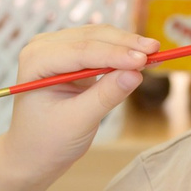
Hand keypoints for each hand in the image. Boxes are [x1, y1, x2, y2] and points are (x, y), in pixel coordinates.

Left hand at [0, 24, 156, 176]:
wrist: (32, 153)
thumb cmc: (47, 142)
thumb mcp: (78, 122)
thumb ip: (105, 96)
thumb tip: (135, 73)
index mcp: (36, 60)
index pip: (82, 51)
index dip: (115, 54)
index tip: (145, 59)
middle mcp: (44, 47)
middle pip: (92, 37)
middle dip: (126, 45)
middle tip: (157, 51)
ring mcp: (57, 49)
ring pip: (99, 37)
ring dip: (127, 45)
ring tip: (155, 54)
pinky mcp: (72, 56)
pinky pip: (101, 46)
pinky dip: (121, 52)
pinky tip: (143, 58)